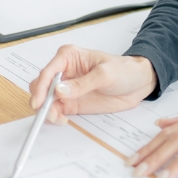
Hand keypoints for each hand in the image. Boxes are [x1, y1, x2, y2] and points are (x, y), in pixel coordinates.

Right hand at [29, 45, 157, 123]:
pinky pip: (56, 110)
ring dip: (47, 111)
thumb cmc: (124, 70)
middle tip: (50, 113)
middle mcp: (64, 72)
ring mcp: (66, 89)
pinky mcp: (72, 102)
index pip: (48, 71)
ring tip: (57, 118)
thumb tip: (59, 90)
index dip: (41, 87)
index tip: (39, 102)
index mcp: (69, 57)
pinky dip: (54, 116)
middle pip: (41, 86)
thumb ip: (82, 84)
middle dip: (41, 100)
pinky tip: (61, 120)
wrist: (138, 84)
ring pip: (46, 100)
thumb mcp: (105, 74)